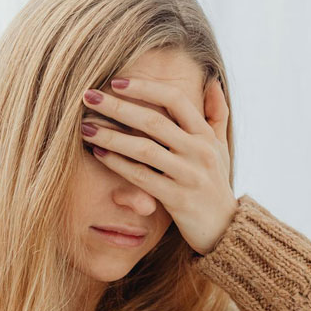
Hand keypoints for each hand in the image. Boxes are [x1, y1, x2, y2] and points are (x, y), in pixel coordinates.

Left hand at [80, 77, 238, 255]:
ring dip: (111, 136)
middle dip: (117, 106)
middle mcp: (199, 152)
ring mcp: (188, 176)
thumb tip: (211, 81)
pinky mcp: (177, 199)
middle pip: (153, 121)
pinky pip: (142, 177)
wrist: (226, 229)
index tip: (116, 81)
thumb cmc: (217, 186)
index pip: (175, 100)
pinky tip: (98, 154)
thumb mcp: (222, 149)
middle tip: (88, 96)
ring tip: (85, 127)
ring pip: (144, 149)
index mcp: (205, 136)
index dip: (145, 88)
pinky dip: (118, 164)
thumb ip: (217, 115)